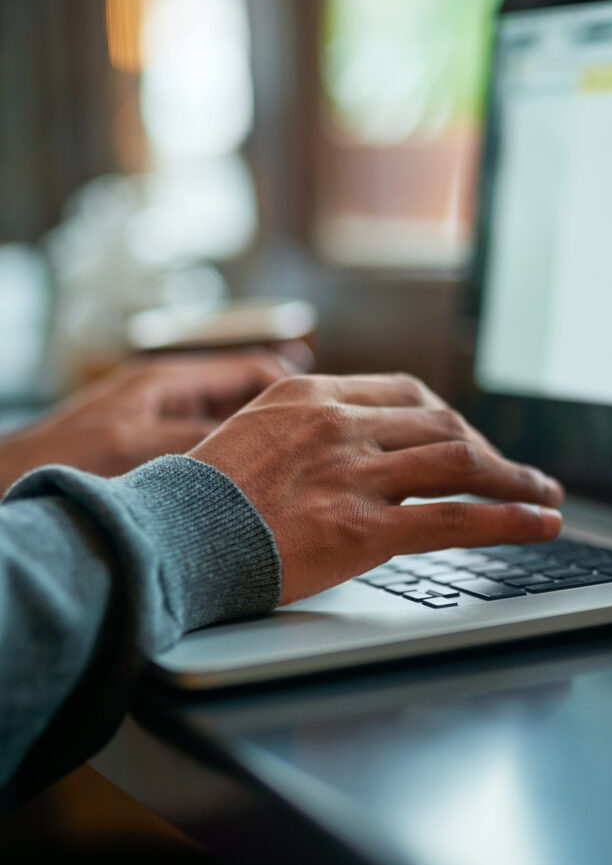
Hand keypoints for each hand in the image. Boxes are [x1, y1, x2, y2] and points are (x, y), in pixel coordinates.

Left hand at [0, 350, 299, 490]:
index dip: (293, 385)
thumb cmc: (70, 462)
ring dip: (259, 447)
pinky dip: (231, 469)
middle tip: (322, 441)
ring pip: (226, 430)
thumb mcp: (147, 448)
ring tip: (297, 470)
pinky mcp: (148, 459)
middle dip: (283, 418)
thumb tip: (267, 444)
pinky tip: (247, 494)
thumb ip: (208, 441)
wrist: (9, 485)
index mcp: (168, 382)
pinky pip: (205, 457)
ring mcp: (158, 429)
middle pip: (243, 399)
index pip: (250, 370)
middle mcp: (167, 400)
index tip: (326, 405)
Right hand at [189, 374, 563, 604]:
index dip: (448, 418)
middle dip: (489, 448)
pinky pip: (454, 517)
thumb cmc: (196, 501)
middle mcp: (339, 424)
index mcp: (309, 396)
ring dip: (512, 479)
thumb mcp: (243, 438)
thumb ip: (297, 433)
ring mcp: (354, 473)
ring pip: (458, 461)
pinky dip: (507, 519)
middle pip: (441, 423)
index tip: (467, 438)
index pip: (404, 393)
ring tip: (545, 496)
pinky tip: (539, 524)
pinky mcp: (363, 527)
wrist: (167, 539)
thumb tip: (334, 450)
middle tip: (518, 471)